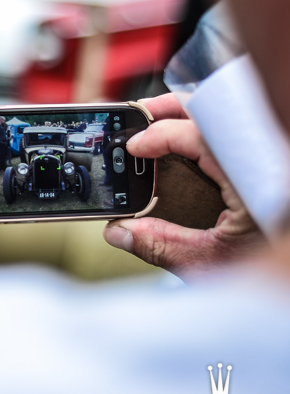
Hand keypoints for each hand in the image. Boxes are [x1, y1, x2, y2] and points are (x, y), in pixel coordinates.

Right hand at [103, 93, 262, 274]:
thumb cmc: (277, 283)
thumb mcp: (211, 264)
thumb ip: (161, 245)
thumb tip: (119, 231)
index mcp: (255, 176)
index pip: (201, 133)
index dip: (160, 134)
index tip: (134, 147)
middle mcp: (266, 160)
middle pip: (214, 111)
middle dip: (170, 109)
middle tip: (137, 119)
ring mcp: (269, 162)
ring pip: (224, 122)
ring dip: (187, 121)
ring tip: (156, 130)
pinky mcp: (268, 171)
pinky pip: (234, 139)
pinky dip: (206, 137)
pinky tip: (186, 151)